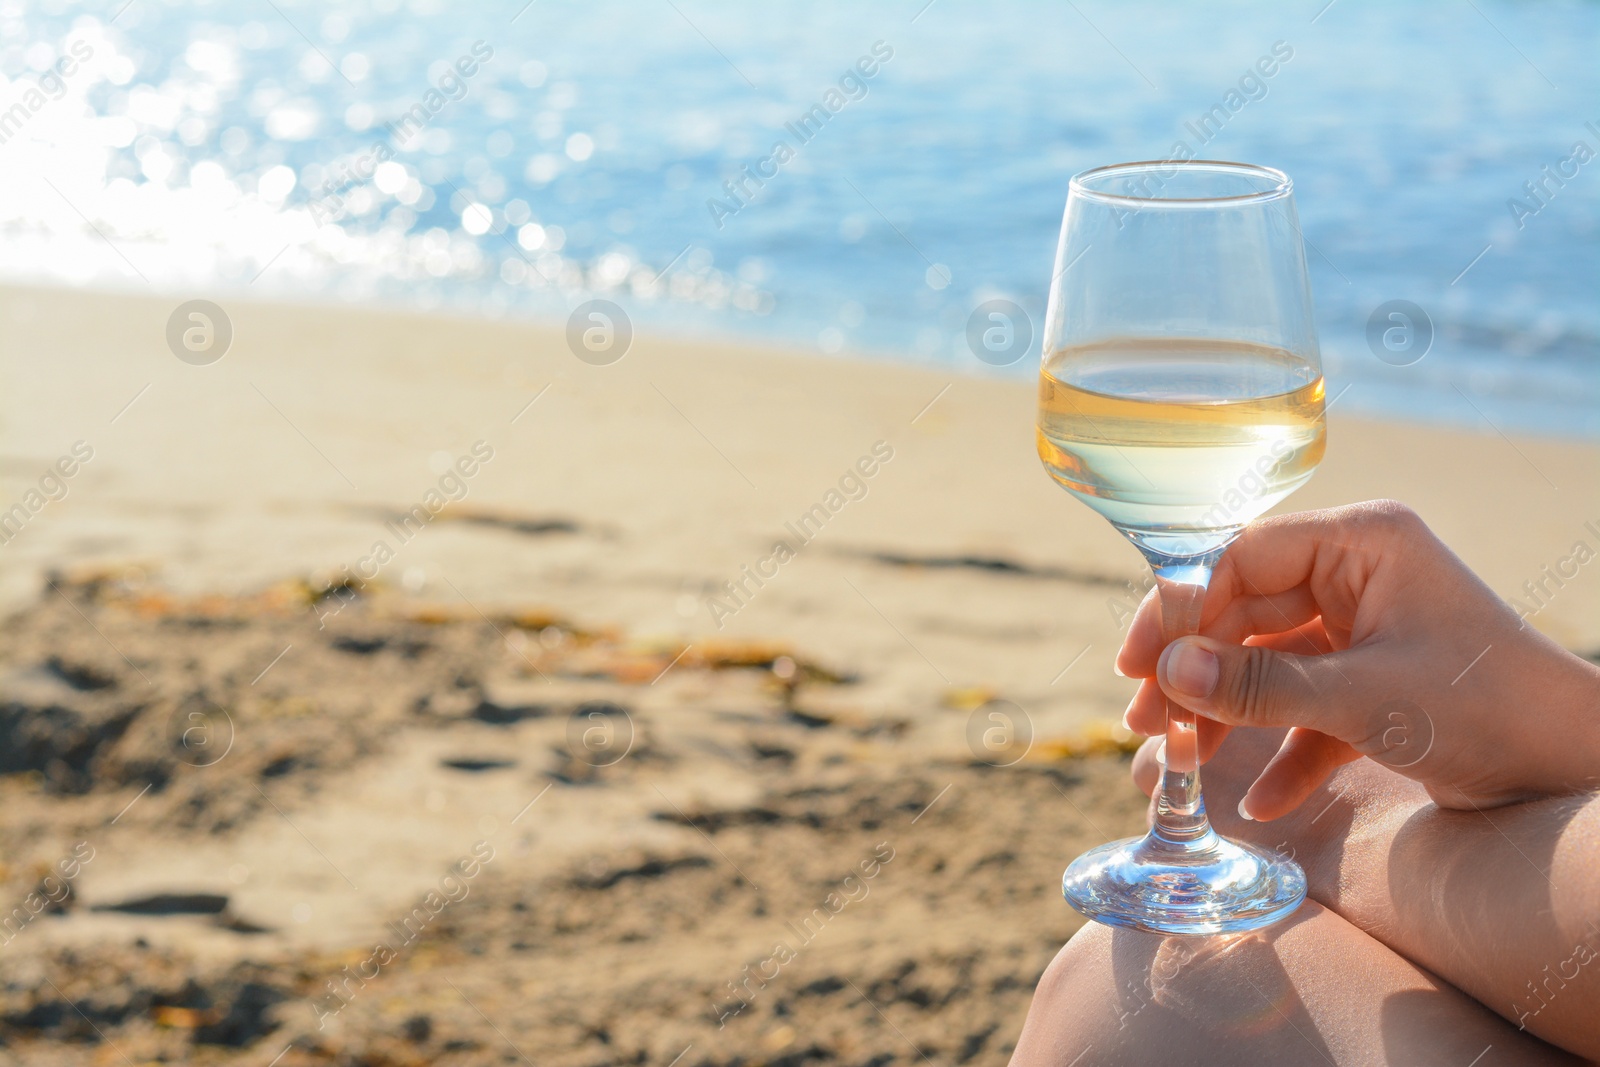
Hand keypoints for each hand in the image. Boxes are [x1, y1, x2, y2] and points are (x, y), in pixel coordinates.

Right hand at [1116, 500, 1599, 816]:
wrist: (1577, 772)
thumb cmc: (1489, 710)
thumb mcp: (1365, 698)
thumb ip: (1260, 687)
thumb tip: (1165, 677)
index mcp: (1362, 542)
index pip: (1242, 558)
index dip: (1183, 610)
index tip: (1139, 664)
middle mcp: (1358, 575)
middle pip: (1245, 614)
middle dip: (1196, 673)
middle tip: (1146, 720)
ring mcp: (1365, 631)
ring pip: (1268, 665)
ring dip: (1226, 715)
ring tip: (1179, 761)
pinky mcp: (1375, 685)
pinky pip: (1306, 709)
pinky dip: (1281, 753)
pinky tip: (1258, 801)